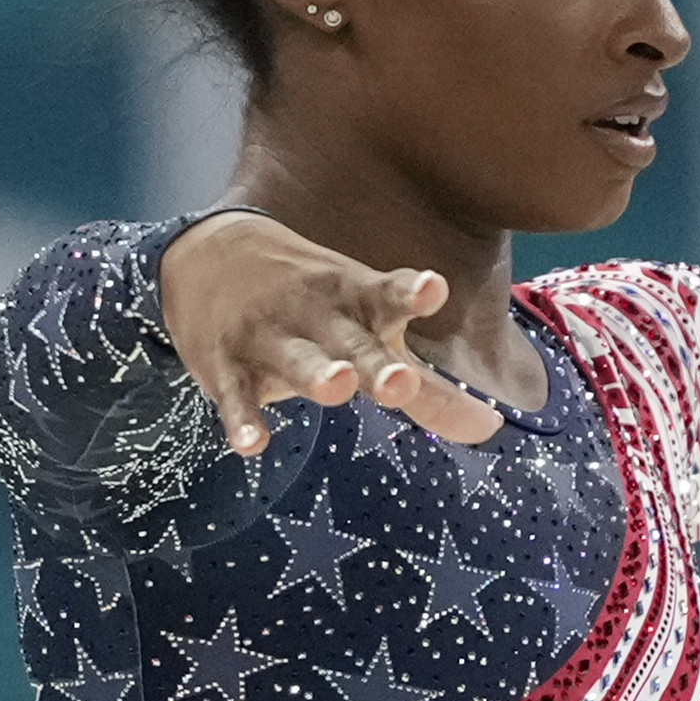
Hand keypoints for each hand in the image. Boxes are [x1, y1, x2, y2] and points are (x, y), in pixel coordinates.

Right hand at [155, 214, 506, 454]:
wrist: (205, 255)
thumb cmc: (312, 305)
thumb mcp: (368, 328)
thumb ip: (429, 388)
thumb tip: (494, 429)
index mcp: (357, 302)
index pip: (388, 296)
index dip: (411, 292)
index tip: (432, 288)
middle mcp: (317, 316)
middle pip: (350, 341)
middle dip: (374, 362)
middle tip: (397, 381)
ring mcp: (269, 336)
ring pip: (295, 360)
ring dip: (315, 374)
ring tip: (336, 387)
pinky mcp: (226, 364)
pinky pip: (236, 395)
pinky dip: (242, 419)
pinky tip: (252, 445)